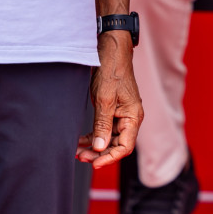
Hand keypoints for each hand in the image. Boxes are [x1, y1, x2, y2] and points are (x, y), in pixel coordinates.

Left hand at [77, 32, 141, 168]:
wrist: (111, 50)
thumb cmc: (111, 70)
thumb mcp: (105, 99)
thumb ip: (103, 125)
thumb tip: (100, 148)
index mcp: (133, 116)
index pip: (125, 146)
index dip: (110, 157)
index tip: (93, 163)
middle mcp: (130, 117)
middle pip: (116, 144)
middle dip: (99, 153)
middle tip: (81, 156)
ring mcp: (121, 114)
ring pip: (109, 138)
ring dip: (95, 146)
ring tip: (78, 150)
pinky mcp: (113, 109)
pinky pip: (105, 128)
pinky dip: (94, 135)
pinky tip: (81, 139)